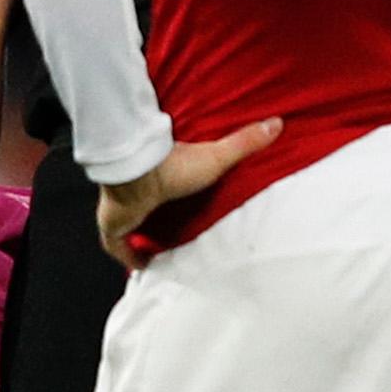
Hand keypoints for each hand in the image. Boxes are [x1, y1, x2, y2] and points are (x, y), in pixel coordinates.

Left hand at [96, 117, 283, 270]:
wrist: (138, 173)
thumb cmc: (173, 167)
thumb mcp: (217, 158)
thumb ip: (244, 143)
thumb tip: (277, 123)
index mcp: (159, 179)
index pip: (164, 192)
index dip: (171, 201)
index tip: (180, 213)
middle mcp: (139, 195)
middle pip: (146, 211)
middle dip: (154, 223)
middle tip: (170, 240)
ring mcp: (122, 212)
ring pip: (128, 230)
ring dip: (139, 241)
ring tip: (158, 256)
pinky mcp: (112, 228)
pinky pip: (117, 247)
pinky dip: (127, 258)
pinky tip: (142, 268)